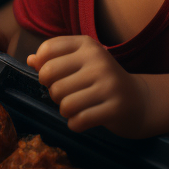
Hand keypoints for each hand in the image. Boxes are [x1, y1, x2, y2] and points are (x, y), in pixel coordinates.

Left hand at [28, 35, 146, 136]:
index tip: (54, 77)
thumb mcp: (81, 63)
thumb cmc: (101, 80)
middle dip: (53, 93)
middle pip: (51, 80)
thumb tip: (30, 60)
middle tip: (66, 95)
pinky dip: (76, 124)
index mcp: (86, 44)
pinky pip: (78, 121)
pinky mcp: (114, 107)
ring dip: (66, 110)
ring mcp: (108, 83)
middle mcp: (97, 59)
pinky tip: (85, 119)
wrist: (138, 101)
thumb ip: (55, 60)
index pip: (47, 50)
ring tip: (77, 107)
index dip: (42, 68)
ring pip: (64, 103)